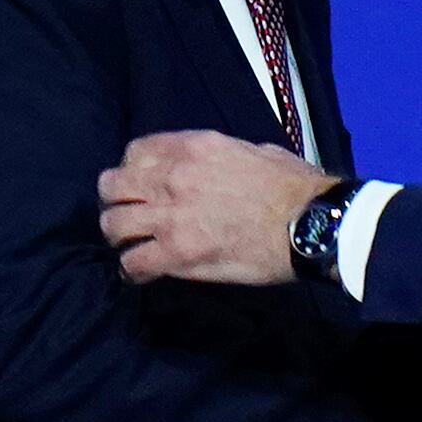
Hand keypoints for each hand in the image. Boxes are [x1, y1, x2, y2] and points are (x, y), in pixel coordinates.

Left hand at [98, 131, 335, 286]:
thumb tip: (218, 167)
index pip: (136, 152)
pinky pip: (133, 263)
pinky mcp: (177, 253)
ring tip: (130, 245)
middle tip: (129, 215)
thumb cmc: (293, 186)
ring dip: (119, 236)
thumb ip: (222, 156)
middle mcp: (172, 177)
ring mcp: (170, 216)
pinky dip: (132, 271)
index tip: (141, 184)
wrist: (309, 222)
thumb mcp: (254, 150)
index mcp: (192, 147)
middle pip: (112, 185)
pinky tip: (140, 273)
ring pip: (113, 224)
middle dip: (116, 201)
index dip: (133, 170)